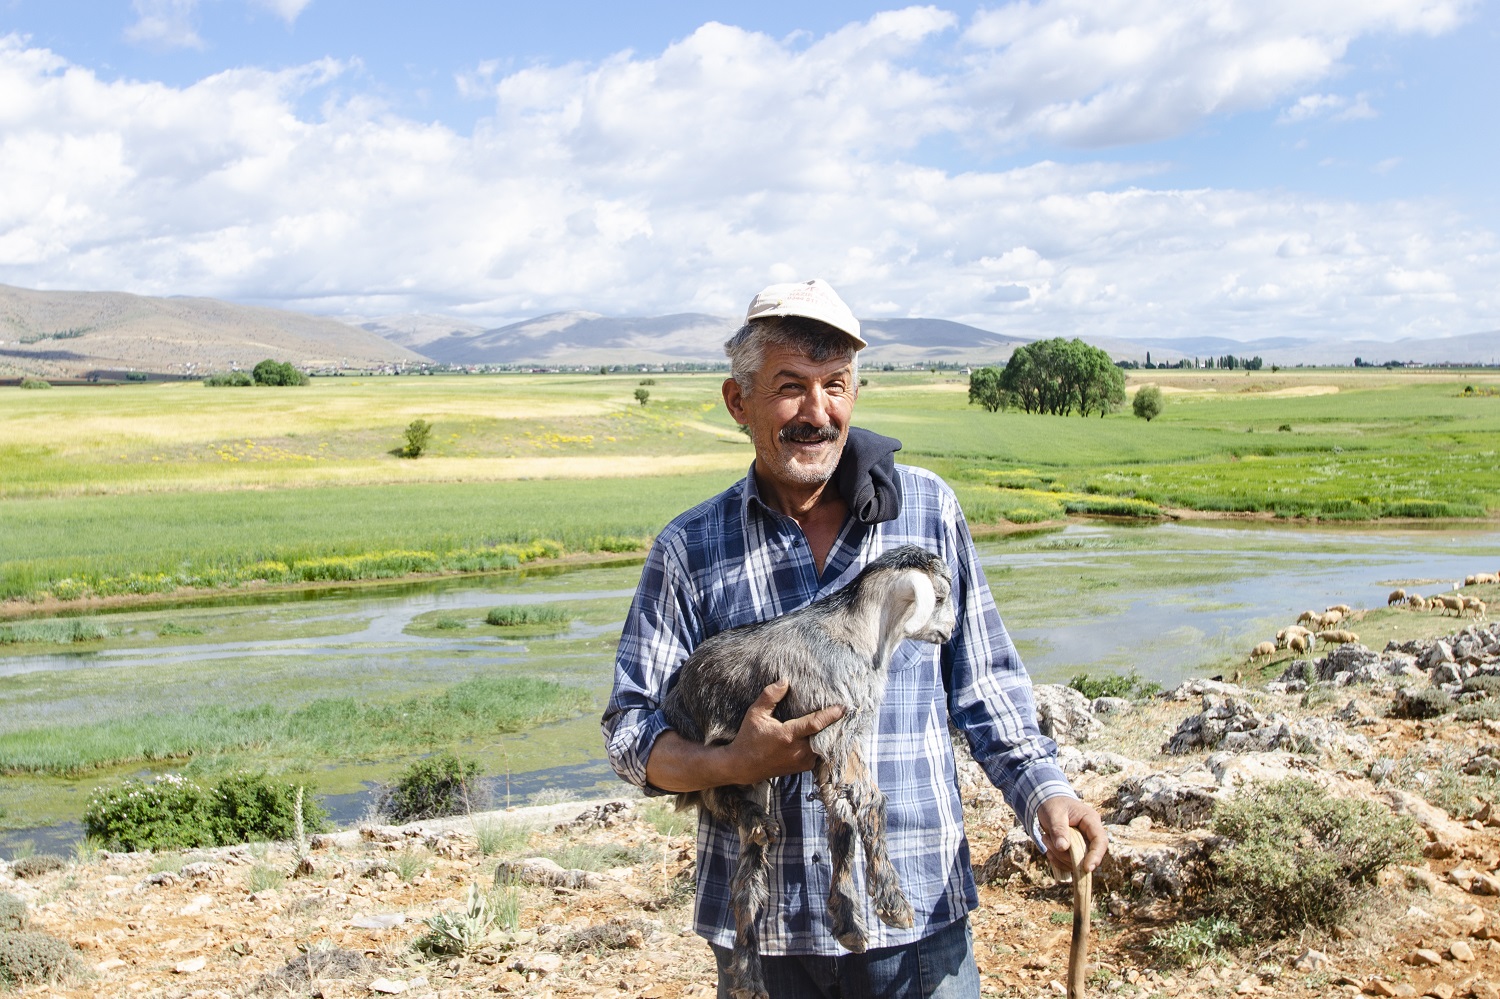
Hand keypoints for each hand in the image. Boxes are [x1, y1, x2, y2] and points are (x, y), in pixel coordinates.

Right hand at [723, 680, 844, 784]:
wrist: (742, 767)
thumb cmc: (748, 738)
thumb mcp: (755, 714)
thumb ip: (770, 696)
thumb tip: (785, 681)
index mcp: (787, 736)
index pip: (815, 724)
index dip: (830, 715)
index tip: (843, 707)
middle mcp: (798, 751)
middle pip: (825, 736)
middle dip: (835, 726)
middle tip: (846, 712)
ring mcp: (801, 762)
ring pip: (823, 747)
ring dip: (829, 736)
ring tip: (837, 722)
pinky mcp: (802, 768)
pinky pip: (819, 755)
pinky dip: (823, 745)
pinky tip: (825, 735)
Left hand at [1037, 796, 1107, 875]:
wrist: (1049, 804)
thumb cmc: (1053, 805)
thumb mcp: (1054, 813)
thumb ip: (1058, 829)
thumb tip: (1063, 848)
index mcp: (1091, 820)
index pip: (1100, 841)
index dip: (1096, 856)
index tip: (1087, 868)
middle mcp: (1090, 834)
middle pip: (1088, 854)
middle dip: (1067, 855)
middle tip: (1047, 839)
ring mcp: (1084, 844)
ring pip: (1077, 862)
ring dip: (1059, 856)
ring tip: (1046, 838)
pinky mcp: (1075, 852)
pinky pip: (1069, 864)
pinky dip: (1057, 861)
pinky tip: (1049, 849)